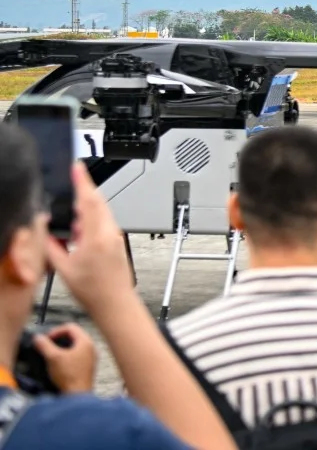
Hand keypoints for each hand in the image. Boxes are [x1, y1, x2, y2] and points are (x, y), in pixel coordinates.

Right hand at [33, 323, 95, 393]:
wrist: (77, 395)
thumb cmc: (69, 375)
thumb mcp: (53, 357)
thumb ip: (44, 345)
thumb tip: (38, 338)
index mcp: (85, 341)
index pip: (70, 327)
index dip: (56, 331)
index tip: (46, 339)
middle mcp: (91, 347)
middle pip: (73, 336)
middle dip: (58, 339)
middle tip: (47, 346)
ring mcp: (90, 358)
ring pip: (74, 346)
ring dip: (61, 348)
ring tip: (51, 356)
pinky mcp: (87, 368)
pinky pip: (76, 356)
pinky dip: (66, 357)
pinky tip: (58, 365)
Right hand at [44, 162, 137, 315]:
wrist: (115, 303)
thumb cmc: (94, 290)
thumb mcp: (64, 268)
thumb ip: (52, 246)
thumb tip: (44, 231)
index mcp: (96, 236)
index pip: (89, 200)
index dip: (82, 181)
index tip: (77, 167)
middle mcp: (110, 233)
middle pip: (98, 203)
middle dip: (83, 193)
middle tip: (71, 185)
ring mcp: (116, 237)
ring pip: (101, 213)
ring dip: (86, 210)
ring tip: (71, 219)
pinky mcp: (118, 242)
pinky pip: (104, 224)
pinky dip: (91, 221)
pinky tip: (81, 232)